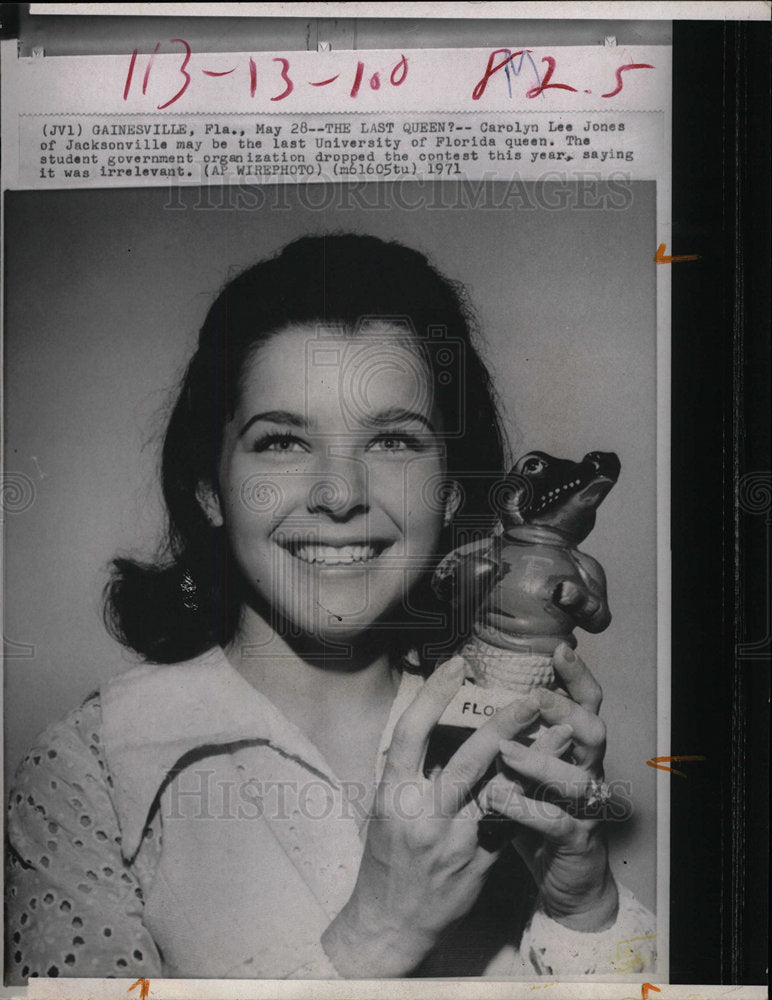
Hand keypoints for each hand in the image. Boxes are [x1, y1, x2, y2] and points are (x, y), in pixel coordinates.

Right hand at [322, 655, 540, 977]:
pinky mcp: (479, 862)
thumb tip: (431, 721)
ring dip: (535, 758)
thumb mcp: (383, 807)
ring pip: (501, 790)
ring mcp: (454, 842)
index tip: (456, 666)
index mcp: (392, 795)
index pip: (411, 734)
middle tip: (530, 697)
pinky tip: (555, 775)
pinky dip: (533, 794)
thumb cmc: (384, 856)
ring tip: (562, 729)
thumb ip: (407, 769)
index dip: (434, 695)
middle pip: (468, 759)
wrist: (390, 921)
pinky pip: (511, 821)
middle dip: (503, 724)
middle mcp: (423, 816)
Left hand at [481, 643, 618, 931]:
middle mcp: (588, 772)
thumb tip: (473, 695)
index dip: (577, 677)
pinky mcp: (576, 843)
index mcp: (575, 749)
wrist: (567, 881)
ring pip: (578, 780)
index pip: (587, 704)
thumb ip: (512, 738)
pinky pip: (557, 823)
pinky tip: (498, 799)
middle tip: (533, 698)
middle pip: (592, 731)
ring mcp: (586, 810)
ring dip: (541, 762)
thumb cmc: (536, 815)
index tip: (559, 649)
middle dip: (564, 711)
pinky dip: (527, 810)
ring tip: (504, 751)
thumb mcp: (525, 770)